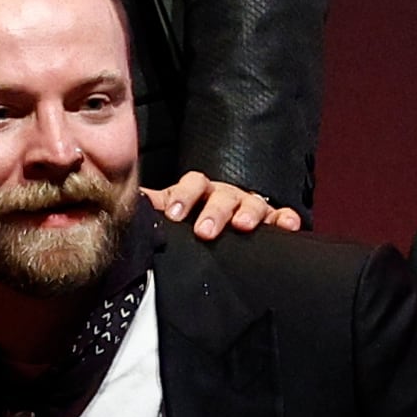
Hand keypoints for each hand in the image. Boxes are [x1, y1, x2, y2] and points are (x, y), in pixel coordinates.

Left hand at [151, 170, 301, 240]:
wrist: (219, 229)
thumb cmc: (191, 219)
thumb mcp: (171, 212)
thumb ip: (152, 207)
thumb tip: (128, 201)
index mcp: (199, 191)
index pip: (192, 184)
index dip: (183, 196)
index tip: (174, 215)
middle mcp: (225, 194)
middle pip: (222, 195)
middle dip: (214, 212)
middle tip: (205, 231)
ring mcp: (250, 205)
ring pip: (252, 203)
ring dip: (248, 212)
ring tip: (243, 225)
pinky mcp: (272, 219)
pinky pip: (282, 216)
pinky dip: (286, 219)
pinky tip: (288, 226)